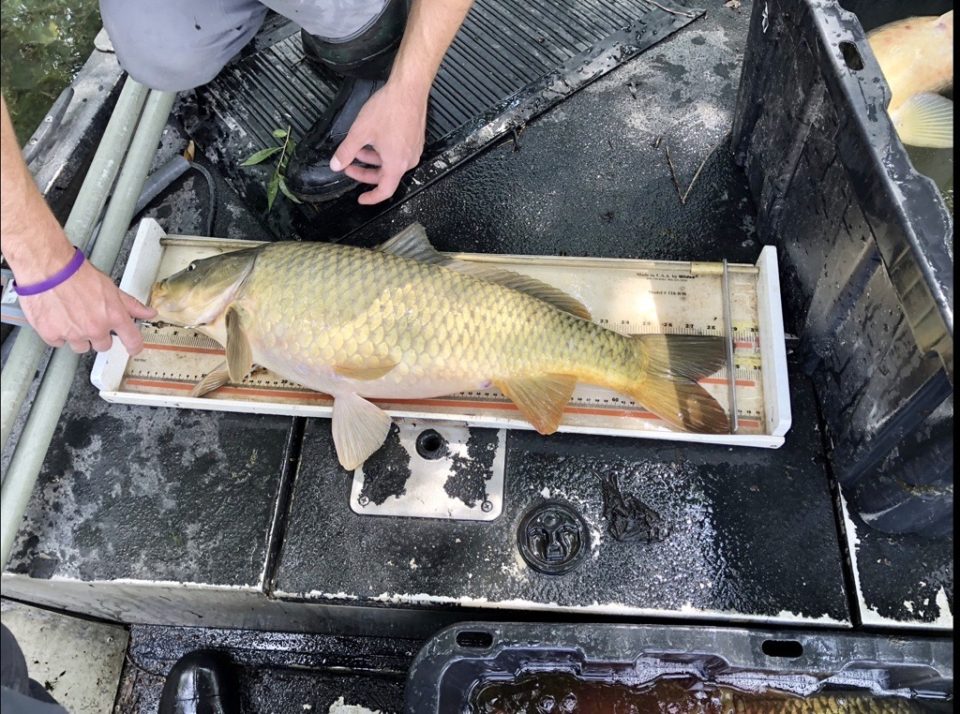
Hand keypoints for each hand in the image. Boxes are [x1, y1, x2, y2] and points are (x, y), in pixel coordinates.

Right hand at [18, 254, 156, 355]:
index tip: (134, 348)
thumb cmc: (77, 274)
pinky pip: (59, 342)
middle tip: (90, 319)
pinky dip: (58, 333)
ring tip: (72, 317)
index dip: (134, 346)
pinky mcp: (52, 334)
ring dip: (79, 337)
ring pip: (81, 346)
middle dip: (99, 335)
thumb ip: (130, 304)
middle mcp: (95, 328)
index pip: (132, 340)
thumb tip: (148, 312)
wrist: (48, 269)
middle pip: (104, 345)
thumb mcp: (111, 288)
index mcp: (113, 316)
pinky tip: (57, 318)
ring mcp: (74, 333)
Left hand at [330, 81, 427, 204]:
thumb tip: (336, 165)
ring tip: (358, 147)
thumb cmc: (388, 110)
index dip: (372, 198)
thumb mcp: (360, 132)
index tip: (361, 199)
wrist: (409, 89)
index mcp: (396, 164)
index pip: (385, 191)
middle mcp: (408, 160)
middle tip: (349, 166)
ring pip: (391, 163)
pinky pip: (398, 153)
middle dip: (366, 173)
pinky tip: (373, 139)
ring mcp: (414, 150)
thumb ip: (346, 152)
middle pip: (386, 176)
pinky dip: (384, 151)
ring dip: (373, 159)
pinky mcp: (416, 140)